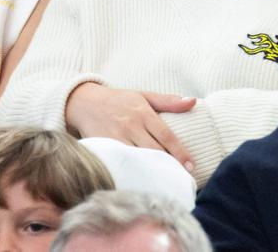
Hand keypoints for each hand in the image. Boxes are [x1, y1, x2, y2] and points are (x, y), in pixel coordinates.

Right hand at [64, 82, 195, 171]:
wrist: (84, 102)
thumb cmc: (118, 100)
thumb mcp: (143, 95)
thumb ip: (168, 100)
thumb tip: (193, 101)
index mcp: (143, 112)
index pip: (166, 135)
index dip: (180, 152)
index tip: (191, 166)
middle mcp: (131, 125)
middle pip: (154, 150)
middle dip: (170, 165)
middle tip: (183, 179)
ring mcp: (116, 137)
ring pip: (139, 159)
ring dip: (154, 171)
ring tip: (167, 182)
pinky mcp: (105, 146)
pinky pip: (122, 162)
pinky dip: (134, 171)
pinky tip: (143, 181)